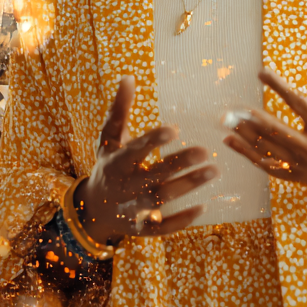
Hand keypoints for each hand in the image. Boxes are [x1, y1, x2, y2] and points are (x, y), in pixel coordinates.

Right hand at [74, 75, 217, 245]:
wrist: (93, 208)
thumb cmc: (108, 165)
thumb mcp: (109, 138)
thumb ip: (120, 110)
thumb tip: (128, 77)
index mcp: (116, 162)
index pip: (135, 151)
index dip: (153, 141)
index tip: (174, 129)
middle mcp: (124, 186)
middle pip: (152, 176)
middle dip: (178, 164)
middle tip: (205, 151)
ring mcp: (132, 208)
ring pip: (160, 199)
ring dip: (186, 186)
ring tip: (213, 171)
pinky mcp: (141, 228)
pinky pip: (162, 227)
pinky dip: (180, 220)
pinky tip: (204, 207)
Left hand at [223, 37, 306, 197]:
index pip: (299, 104)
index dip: (280, 87)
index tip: (262, 72)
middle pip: (277, 131)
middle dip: (253, 119)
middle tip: (233, 107)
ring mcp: (301, 164)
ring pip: (267, 149)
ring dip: (245, 134)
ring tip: (227, 119)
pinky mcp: (293, 175)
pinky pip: (265, 164)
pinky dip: (246, 153)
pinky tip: (230, 140)